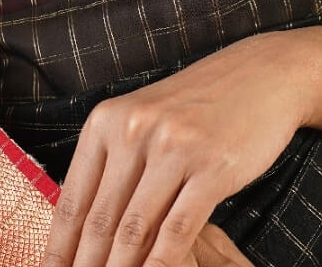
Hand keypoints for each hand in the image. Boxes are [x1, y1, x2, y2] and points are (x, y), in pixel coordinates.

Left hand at [38, 31, 300, 266]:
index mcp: (108, 119)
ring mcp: (173, 147)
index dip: (59, 249)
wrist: (262, 74)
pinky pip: (178, 230)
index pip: (73, 199)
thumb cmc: (199, 105)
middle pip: (100, 220)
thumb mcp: (145, 120)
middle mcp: (134, 129)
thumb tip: (82, 228)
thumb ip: (114, 165)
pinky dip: (161, 266)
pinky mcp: (211, 167)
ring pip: (135, 230)